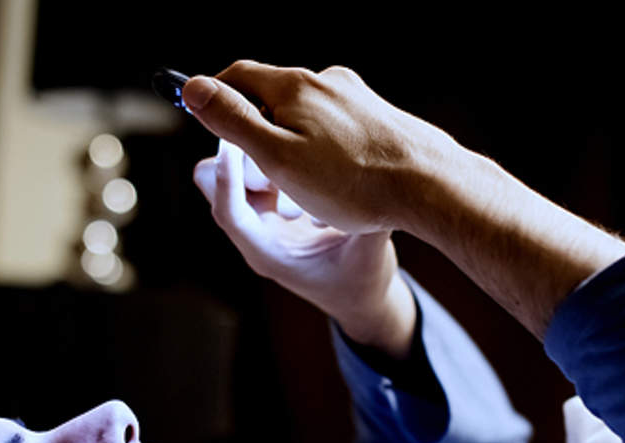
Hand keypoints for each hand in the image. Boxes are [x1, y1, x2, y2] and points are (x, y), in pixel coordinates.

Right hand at [183, 62, 454, 235]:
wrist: (432, 185)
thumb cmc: (352, 181)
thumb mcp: (278, 158)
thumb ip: (233, 122)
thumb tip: (192, 88)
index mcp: (295, 87)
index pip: (238, 75)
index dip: (215, 96)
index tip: (204, 119)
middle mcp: (327, 81)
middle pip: (273, 94)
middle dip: (256, 124)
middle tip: (250, 164)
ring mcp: (357, 97)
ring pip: (307, 112)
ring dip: (292, 138)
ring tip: (298, 182)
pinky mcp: (380, 117)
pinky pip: (337, 126)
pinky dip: (324, 147)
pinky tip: (337, 178)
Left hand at [194, 139, 415, 357]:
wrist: (359, 295)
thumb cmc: (362, 282)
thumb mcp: (370, 254)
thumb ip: (369, 223)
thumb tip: (382, 186)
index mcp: (269, 255)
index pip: (230, 214)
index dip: (227, 178)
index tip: (234, 142)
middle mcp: (256, 234)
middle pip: (214, 186)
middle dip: (239, 160)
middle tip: (277, 143)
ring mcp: (261, 218)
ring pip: (231, 171)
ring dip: (255, 153)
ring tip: (291, 144)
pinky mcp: (271, 204)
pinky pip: (253, 168)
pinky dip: (270, 153)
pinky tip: (299, 146)